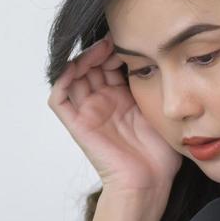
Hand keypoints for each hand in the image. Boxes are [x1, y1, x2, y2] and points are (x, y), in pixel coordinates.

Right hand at [47, 35, 182, 193]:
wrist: (150, 182)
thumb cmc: (160, 154)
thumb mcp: (160, 108)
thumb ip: (154, 84)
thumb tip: (159, 54)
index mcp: (121, 99)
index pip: (109, 64)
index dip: (115, 49)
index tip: (130, 38)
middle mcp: (102, 103)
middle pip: (90, 66)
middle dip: (100, 50)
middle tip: (114, 40)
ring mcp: (88, 113)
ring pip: (72, 76)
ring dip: (82, 59)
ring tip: (100, 50)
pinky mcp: (77, 125)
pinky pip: (59, 99)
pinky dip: (61, 80)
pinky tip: (76, 67)